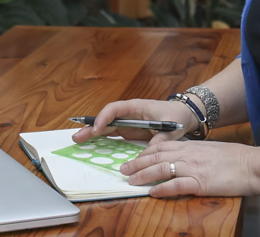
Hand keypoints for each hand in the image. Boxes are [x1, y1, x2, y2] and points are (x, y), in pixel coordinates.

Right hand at [71, 99, 197, 144]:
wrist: (183, 116)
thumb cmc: (176, 116)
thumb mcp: (171, 127)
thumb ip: (161, 139)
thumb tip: (150, 151)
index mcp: (137, 107)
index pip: (115, 109)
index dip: (104, 118)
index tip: (97, 129)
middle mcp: (129, 114)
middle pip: (107, 118)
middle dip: (91, 126)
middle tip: (77, 137)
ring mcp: (128, 122)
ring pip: (107, 126)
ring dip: (93, 133)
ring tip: (78, 141)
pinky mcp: (130, 130)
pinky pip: (113, 134)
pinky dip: (101, 139)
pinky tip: (91, 145)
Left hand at [122, 139, 256, 197]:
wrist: (251, 164)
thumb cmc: (235, 158)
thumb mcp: (211, 151)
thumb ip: (195, 154)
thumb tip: (182, 159)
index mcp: (192, 146)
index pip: (162, 146)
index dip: (145, 152)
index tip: (134, 158)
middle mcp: (189, 154)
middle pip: (157, 155)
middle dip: (137, 163)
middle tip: (123, 169)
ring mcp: (194, 167)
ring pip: (162, 168)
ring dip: (143, 174)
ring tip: (130, 180)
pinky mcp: (201, 182)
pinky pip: (177, 185)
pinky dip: (163, 188)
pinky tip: (152, 192)